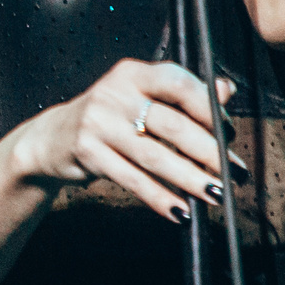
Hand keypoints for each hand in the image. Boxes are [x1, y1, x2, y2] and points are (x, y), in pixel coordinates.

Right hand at [12, 58, 235, 223]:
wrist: (51, 137)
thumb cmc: (109, 117)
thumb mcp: (141, 96)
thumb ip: (184, 94)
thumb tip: (226, 90)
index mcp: (132, 73)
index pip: (178, 83)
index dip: (208, 108)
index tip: (230, 133)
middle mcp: (113, 94)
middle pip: (171, 125)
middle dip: (208, 152)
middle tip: (233, 173)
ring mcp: (97, 123)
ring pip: (154, 156)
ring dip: (190, 179)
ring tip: (215, 195)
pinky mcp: (87, 152)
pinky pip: (132, 179)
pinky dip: (159, 198)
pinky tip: (180, 211)